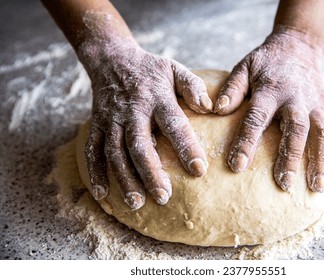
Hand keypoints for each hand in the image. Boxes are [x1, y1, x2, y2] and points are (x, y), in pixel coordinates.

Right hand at [80, 38, 211, 208]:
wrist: (111, 59)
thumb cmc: (150, 69)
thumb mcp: (174, 69)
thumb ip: (192, 86)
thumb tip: (211, 108)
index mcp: (157, 97)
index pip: (174, 124)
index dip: (186, 147)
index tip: (199, 170)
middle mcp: (132, 110)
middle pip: (139, 144)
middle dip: (150, 172)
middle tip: (163, 197)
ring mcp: (111, 119)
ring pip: (115, 152)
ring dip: (125, 179)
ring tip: (137, 203)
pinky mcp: (96, 125)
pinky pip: (92, 151)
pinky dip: (95, 173)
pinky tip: (103, 195)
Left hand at [214, 27, 323, 191]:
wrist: (298, 46)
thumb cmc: (266, 62)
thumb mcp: (244, 67)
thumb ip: (232, 89)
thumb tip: (216, 110)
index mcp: (270, 90)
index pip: (256, 118)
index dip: (246, 142)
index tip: (238, 166)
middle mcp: (296, 98)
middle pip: (296, 129)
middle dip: (291, 157)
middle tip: (284, 185)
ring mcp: (316, 103)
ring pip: (322, 132)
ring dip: (320, 160)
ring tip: (317, 188)